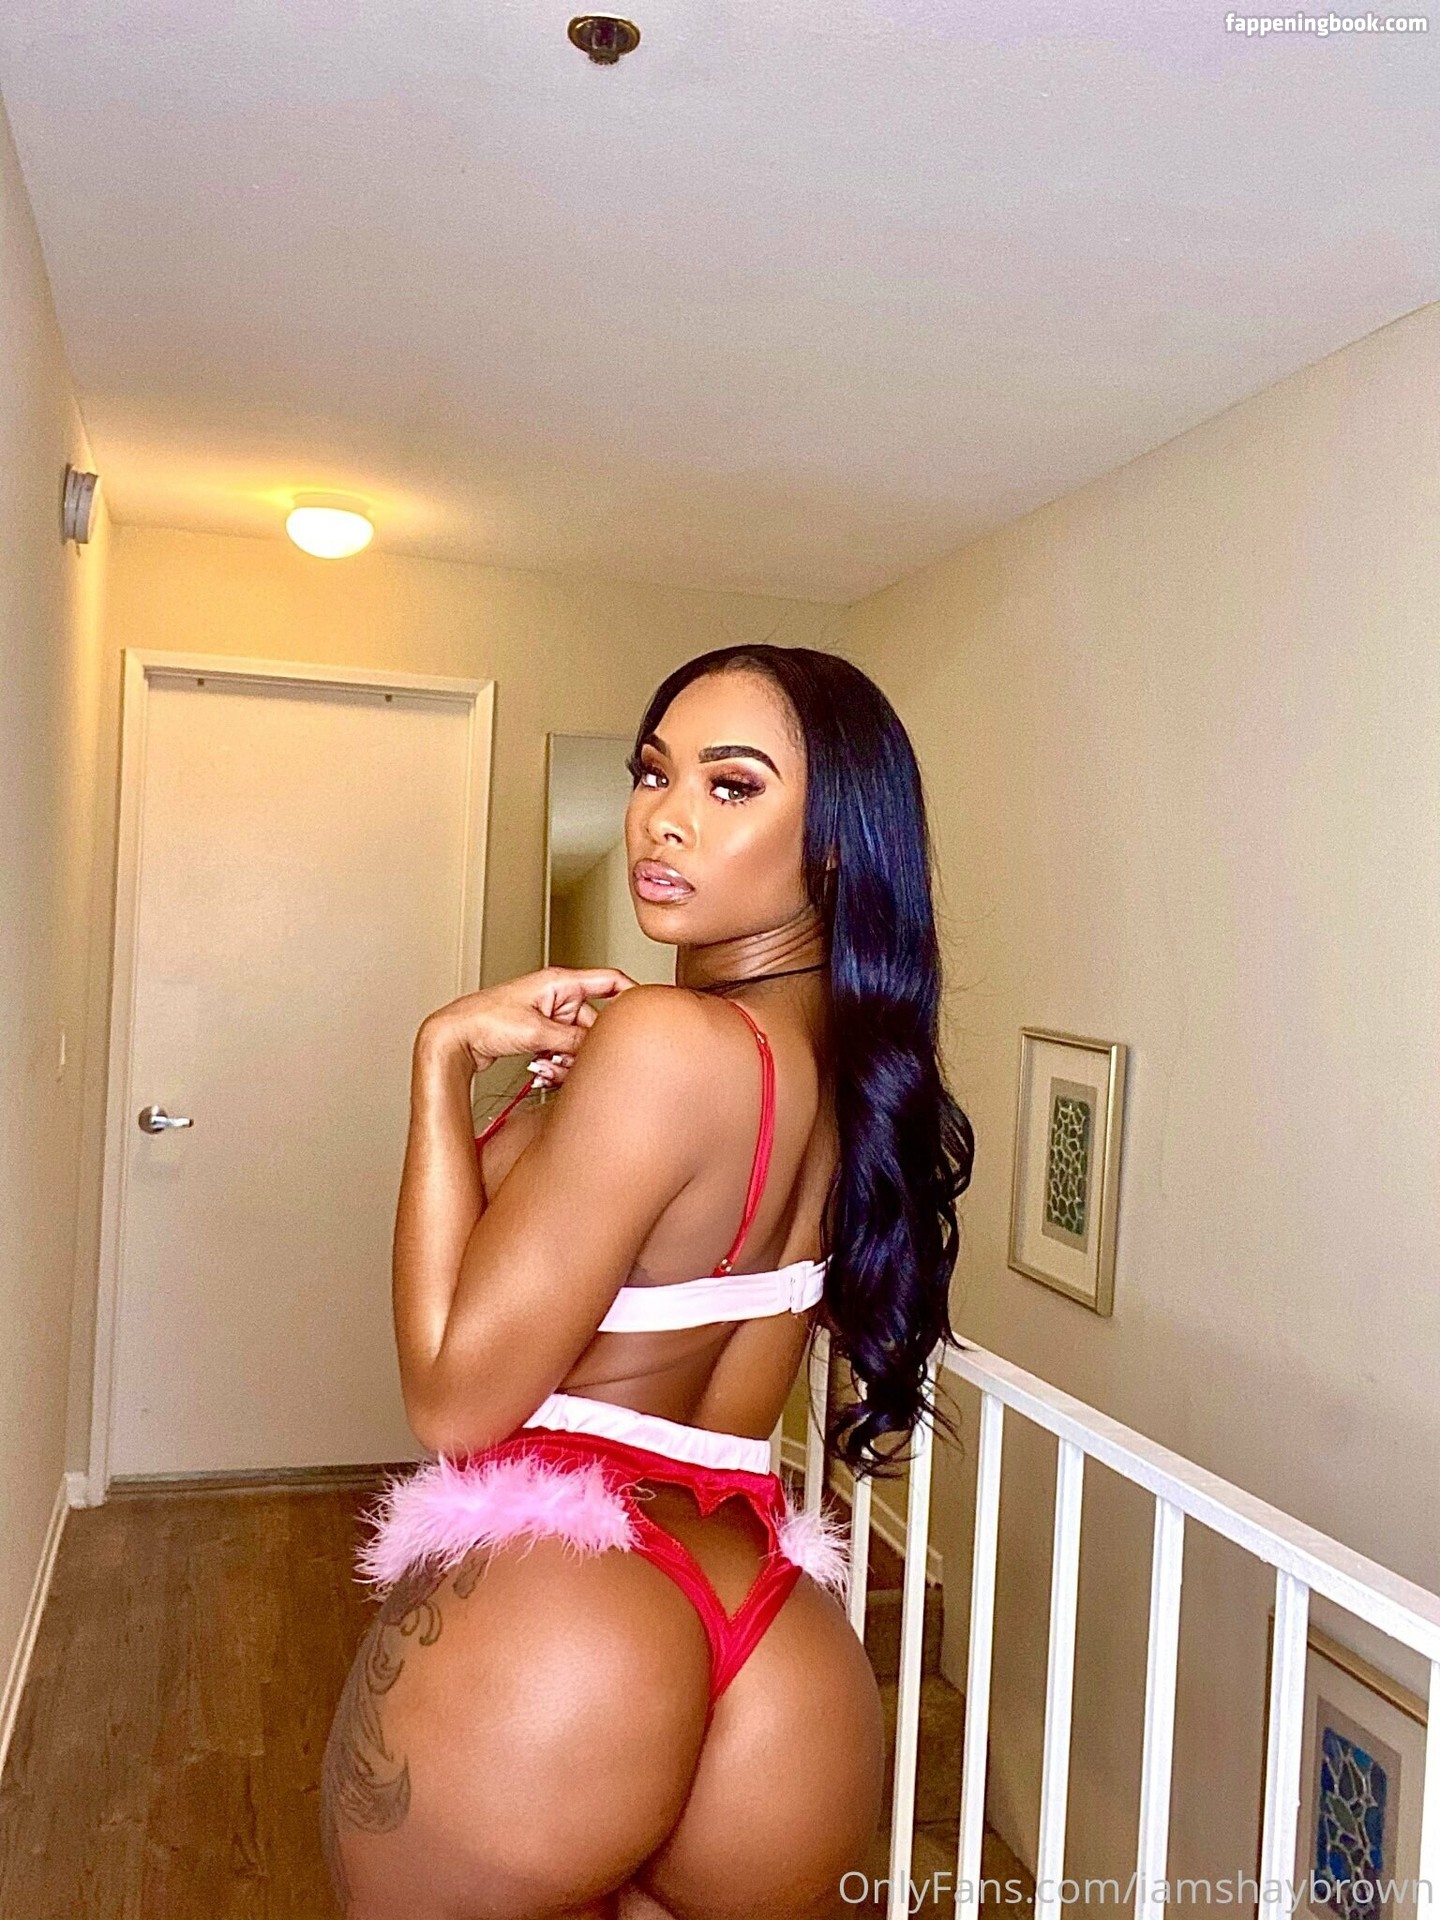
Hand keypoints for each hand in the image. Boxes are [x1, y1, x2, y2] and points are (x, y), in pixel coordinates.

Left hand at [417, 967, 636, 1080]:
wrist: (453, 1037)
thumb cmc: (483, 1020)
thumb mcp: (537, 1031)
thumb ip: (575, 1039)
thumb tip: (602, 1048)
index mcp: (560, 982)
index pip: (611, 981)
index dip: (633, 996)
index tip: (647, 1016)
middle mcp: (558, 996)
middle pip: (596, 1021)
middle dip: (588, 1045)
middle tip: (577, 1061)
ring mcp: (550, 1016)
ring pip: (579, 1041)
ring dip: (569, 1059)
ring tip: (548, 1067)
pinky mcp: (541, 1034)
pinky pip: (564, 1050)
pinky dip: (558, 1063)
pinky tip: (543, 1071)